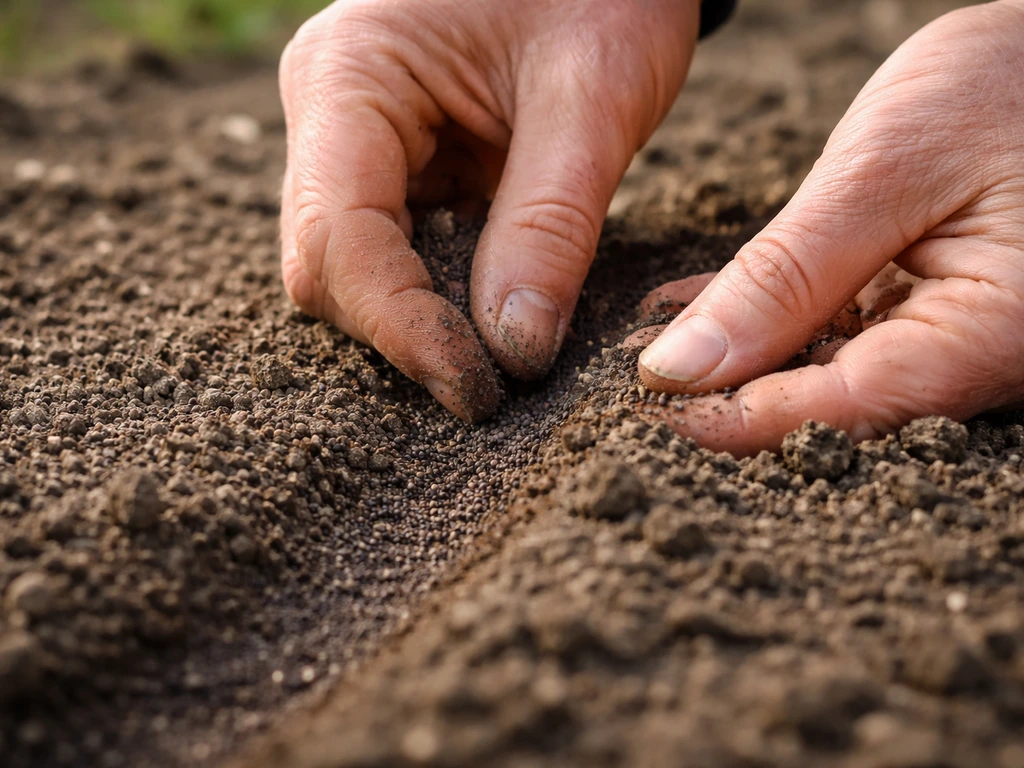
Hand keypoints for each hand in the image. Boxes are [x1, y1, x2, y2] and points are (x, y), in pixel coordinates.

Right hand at [279, 0, 699, 420]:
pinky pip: (399, 253)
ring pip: (358, 272)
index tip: (479, 390)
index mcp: (350, 76)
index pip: (339, 238)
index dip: (402, 329)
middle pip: (331, 268)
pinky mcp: (397, 166)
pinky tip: (499, 304)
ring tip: (504, 346)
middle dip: (408, 331)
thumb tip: (514, 354)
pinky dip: (445, 293)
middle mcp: (331, 115)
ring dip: (426, 318)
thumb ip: (551, 225)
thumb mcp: (594, 96)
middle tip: (497, 383)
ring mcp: (358, 143)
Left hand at [637, 1, 1023, 456]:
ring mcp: (948, 335)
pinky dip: (764, 322)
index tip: (652, 412)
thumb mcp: (886, 168)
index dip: (736, 419)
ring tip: (648, 345)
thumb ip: (786, 275)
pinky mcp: (922, 306)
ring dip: (735, 361)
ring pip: (822, 373)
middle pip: (829, 407)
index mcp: (988, 335)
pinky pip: (832, 331)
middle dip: (727, 398)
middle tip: (636, 387)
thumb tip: (685, 368)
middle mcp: (972, 356)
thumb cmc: (1007, 87)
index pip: (841, 410)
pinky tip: (694, 314)